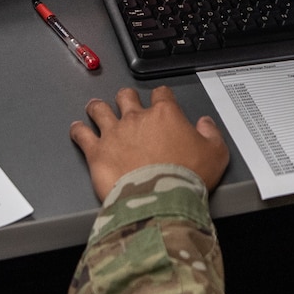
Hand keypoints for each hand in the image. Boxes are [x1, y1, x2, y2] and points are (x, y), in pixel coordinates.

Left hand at [70, 86, 228, 201]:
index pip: (162, 94)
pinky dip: (78, 130)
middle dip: (126, 97)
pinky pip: (82, 134)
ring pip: (99, 110)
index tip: (161, 99)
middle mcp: (136, 119)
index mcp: (165, 115)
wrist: (160, 199)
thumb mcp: (216, 154)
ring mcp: (114, 133)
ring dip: (97, 108)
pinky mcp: (96, 152)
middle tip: (126, 101)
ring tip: (95, 107)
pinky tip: (77, 129)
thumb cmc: (186, 178)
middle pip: (126, 96)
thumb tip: (206, 123)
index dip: (162, 95)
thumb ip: (211, 133)